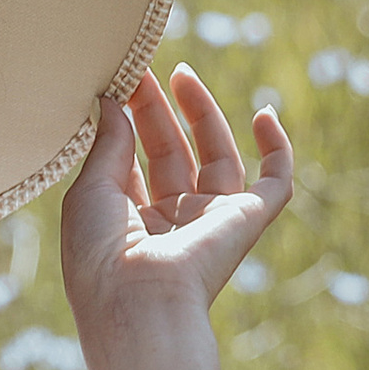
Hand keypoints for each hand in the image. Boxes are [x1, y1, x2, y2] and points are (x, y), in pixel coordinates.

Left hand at [58, 64, 293, 331]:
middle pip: (171, 153)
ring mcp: (211, 220)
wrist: (138, 298)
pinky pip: (275, 181)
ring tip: (181, 74)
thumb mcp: (90, 190)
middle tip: (142, 71)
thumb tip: (113, 101)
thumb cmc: (100, 253)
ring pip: (217, 156)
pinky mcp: (247, 220)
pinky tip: (264, 113)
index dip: (128, 122)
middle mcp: (171, 221)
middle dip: (157, 111)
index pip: (133, 163)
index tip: (120, 84)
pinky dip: (277, 148)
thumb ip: (107, 145)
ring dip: (202, 114)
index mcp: (128, 222)